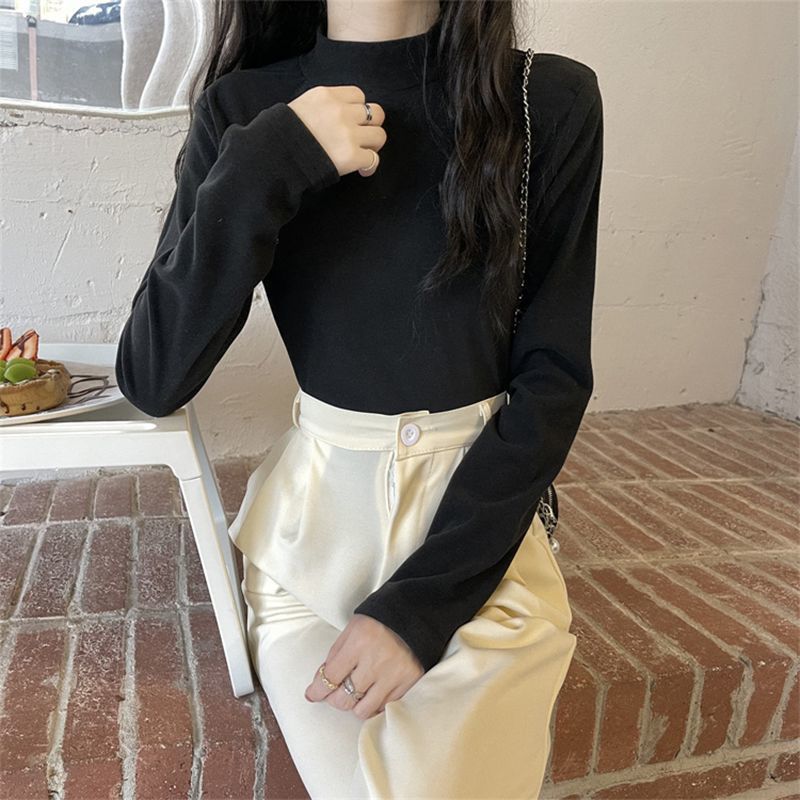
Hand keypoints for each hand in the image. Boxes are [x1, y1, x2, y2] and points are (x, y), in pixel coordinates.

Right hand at [288, 85, 386, 177]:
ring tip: (363, 153)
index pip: (358, 95)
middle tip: (363, 138)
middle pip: (376, 113)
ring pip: (380, 135)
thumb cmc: (283, 134)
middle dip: (372, 126)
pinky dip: (370, 165)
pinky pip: (374, 159)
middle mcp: (341, 112)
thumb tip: (334, 115)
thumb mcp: (301, 106)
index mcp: (327, 96)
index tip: (353, 121)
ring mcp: (348, 134)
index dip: (358, 110)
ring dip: (373, 146)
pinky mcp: (351, 156)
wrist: (275, 155)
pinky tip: (362, 169)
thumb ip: (322, 106)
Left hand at [304, 613, 423, 719]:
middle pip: (344, 699)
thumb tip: (321, 682)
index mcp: (359, 642)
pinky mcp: (410, 682)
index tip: (312, 694)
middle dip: (334, 698)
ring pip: (364, 710)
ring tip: (356, 692)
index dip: (317, 690)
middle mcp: (376, 661)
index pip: (330, 677)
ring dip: (355, 704)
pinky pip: (385, 706)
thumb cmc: (380, 620)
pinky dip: (375, 703)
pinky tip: (373, 692)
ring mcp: (394, 674)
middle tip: (334, 692)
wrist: (416, 612)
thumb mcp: (352, 628)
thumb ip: (336, 654)